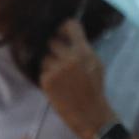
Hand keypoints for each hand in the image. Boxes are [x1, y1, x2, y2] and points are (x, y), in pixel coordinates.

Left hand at [39, 19, 114, 138]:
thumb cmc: (94, 88)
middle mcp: (69, 58)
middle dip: (55, 48)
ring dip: (50, 63)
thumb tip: (71, 35)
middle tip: (60, 57)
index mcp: (84, 52)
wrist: (89, 113)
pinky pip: (42, 70)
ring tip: (60, 75)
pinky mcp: (46, 80)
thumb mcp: (96, 64)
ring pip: (45, 57)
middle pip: (52, 41)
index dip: (64, 27)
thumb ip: (84, 49)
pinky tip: (57, 84)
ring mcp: (56, 69)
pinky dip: (47, 76)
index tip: (62, 32)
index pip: (70, 26)